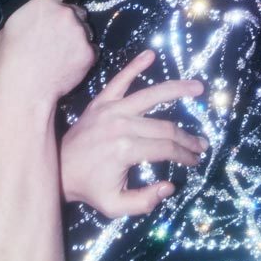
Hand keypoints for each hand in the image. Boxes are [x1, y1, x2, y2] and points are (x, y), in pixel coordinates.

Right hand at [0, 0, 96, 100]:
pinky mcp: (89, 51)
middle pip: (77, 10)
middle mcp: (65, 13)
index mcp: (44, 3)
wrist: (26, 87)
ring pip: (84, 30)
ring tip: (60, 54)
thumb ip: (27, 13)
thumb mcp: (8, 27)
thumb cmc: (12, 59)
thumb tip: (32, 12)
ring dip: (77, 38)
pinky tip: (67, 64)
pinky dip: (82, 56)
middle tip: (57, 37)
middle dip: (70, 21)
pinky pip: (90, 49)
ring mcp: (79, 32)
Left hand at [61, 49, 207, 216]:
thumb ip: (144, 201)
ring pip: (151, 96)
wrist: (58, 169)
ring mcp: (111, 109)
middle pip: (165, 127)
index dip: (185, 155)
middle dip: (187, 137)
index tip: (196, 160)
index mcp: (125, 150)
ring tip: (197, 88)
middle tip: (202, 143)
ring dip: (177, 90)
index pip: (166, 148)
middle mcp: (121, 125)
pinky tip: (150, 54)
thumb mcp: (115, 206)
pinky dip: (135, 65)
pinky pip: (120, 80)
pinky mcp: (101, 101)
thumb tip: (170, 186)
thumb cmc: (88, 187)